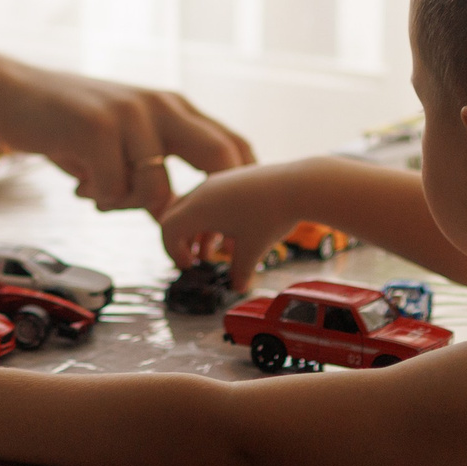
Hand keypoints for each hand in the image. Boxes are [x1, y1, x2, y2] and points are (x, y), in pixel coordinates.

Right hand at [0, 63, 254, 214]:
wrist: (9, 91)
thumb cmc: (69, 124)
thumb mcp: (126, 141)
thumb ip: (159, 173)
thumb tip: (186, 226)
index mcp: (175, 107)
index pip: (235, 145)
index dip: (238, 190)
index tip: (219, 228)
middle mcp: (161, 105)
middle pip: (219, 158)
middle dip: (205, 210)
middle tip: (183, 242)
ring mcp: (130, 114)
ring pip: (159, 190)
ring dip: (129, 208)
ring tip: (101, 197)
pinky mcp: (97, 127)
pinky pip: (114, 190)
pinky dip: (98, 199)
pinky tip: (80, 187)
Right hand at [157, 161, 308, 283]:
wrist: (298, 185)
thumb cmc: (272, 215)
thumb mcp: (253, 250)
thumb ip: (240, 270)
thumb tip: (238, 286)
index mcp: (200, 208)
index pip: (168, 228)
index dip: (172, 251)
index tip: (189, 267)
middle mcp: (203, 191)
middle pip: (177, 215)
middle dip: (181, 241)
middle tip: (192, 261)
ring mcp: (218, 182)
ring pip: (195, 207)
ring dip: (198, 231)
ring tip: (212, 253)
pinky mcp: (233, 179)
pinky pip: (212, 200)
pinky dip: (213, 219)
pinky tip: (233, 235)